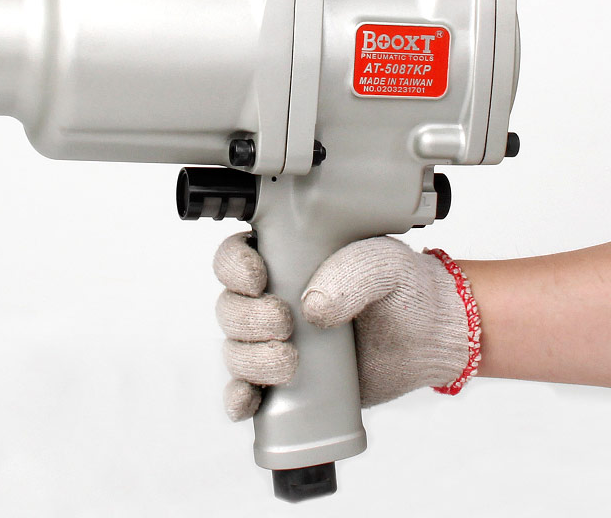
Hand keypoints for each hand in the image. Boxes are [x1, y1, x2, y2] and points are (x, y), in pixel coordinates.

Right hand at [214, 233, 477, 419]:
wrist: (428, 335)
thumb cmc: (403, 287)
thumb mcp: (382, 265)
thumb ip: (350, 275)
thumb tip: (312, 308)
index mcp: (284, 258)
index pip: (235, 257)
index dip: (234, 268)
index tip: (258, 279)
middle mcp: (272, 298)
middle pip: (230, 308)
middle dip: (248, 319)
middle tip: (284, 323)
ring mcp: (276, 341)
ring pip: (236, 350)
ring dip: (250, 359)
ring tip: (289, 362)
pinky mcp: (286, 381)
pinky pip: (248, 391)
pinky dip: (240, 398)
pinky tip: (248, 400)